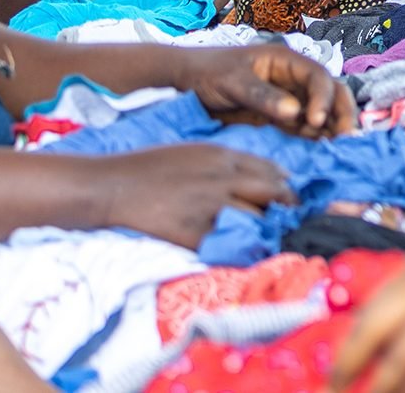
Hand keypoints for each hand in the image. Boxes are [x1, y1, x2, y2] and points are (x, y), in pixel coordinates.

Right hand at [95, 144, 293, 247]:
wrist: (114, 185)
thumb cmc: (151, 166)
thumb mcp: (195, 152)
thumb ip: (227, 163)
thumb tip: (260, 177)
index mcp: (223, 156)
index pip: (272, 170)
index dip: (285, 186)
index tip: (290, 198)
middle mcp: (223, 179)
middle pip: (275, 194)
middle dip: (287, 209)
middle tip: (289, 221)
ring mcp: (210, 207)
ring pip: (258, 221)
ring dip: (266, 231)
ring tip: (267, 239)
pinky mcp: (196, 234)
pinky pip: (230, 244)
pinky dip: (240, 249)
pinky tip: (242, 252)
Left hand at [179, 43, 356, 138]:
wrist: (186, 82)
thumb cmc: (208, 72)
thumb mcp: (233, 81)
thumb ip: (262, 96)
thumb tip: (295, 112)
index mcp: (286, 61)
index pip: (318, 77)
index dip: (324, 98)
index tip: (316, 121)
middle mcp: (293, 80)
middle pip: (330, 93)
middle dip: (341, 113)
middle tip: (344, 139)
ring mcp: (288, 100)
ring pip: (321, 113)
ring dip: (331, 130)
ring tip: (336, 151)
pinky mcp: (280, 119)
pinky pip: (303, 129)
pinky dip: (315, 140)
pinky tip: (320, 153)